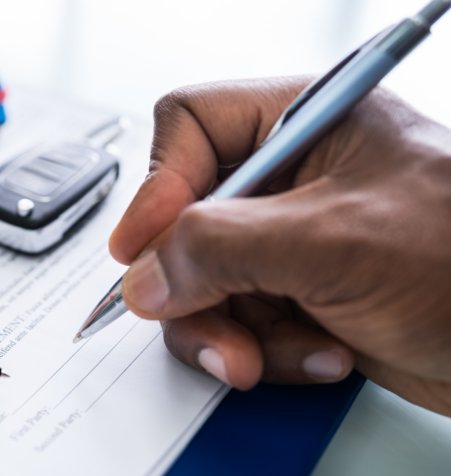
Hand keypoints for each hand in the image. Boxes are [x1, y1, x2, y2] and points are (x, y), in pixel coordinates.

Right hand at [108, 78, 450, 415]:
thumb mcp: (332, 242)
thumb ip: (219, 248)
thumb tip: (144, 274)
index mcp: (305, 118)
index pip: (189, 128)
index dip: (157, 187)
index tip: (142, 251)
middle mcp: (291, 175)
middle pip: (183, 219)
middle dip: (198, 287)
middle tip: (216, 331)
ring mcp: (293, 240)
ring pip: (202, 281)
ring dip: (232, 331)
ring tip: (279, 355)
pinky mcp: (300, 295)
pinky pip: (237, 322)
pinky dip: (267, 351)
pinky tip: (324, 357)